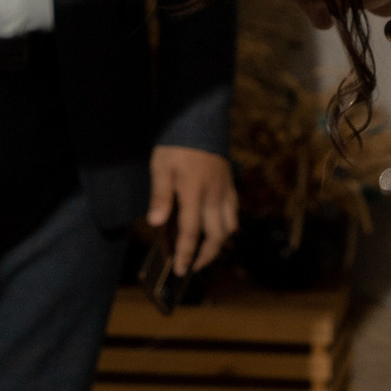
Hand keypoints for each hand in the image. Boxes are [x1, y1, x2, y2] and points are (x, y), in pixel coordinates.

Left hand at [148, 145, 237, 274]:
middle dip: (206, 255)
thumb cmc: (176, 144)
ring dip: (220, 242)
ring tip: (207, 250)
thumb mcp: (161, 167)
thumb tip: (156, 223)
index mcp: (194, 193)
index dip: (185, 254)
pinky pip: (234, 211)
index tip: (180, 270)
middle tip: (193, 266)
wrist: (199, 120)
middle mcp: (213, 195)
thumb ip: (160, 196)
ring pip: (230, 226)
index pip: (191, 232)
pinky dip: (229, 225)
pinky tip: (219, 227)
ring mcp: (225, 190)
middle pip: (216, 235)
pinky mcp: (230, 183)